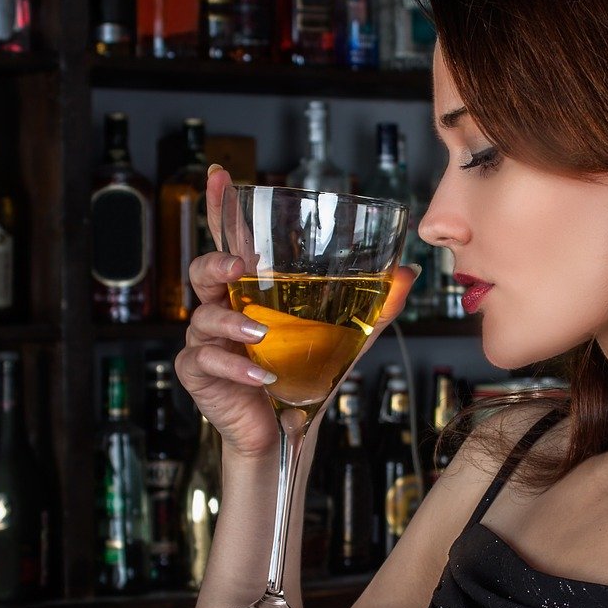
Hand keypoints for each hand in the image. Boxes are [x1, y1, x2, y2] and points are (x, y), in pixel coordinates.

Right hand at [176, 165, 419, 460]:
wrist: (283, 432)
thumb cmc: (303, 376)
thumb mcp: (343, 338)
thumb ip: (374, 306)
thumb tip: (407, 275)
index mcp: (251, 292)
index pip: (232, 242)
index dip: (221, 208)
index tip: (221, 176)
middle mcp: (224, 309)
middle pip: (203, 271)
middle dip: (216, 263)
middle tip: (240, 267)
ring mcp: (207, 340)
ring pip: (203, 317)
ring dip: (232, 324)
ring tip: (260, 335)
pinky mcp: (200, 373)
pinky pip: (206, 360)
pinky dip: (235, 367)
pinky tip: (260, 375)